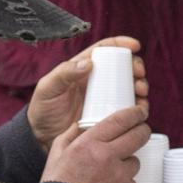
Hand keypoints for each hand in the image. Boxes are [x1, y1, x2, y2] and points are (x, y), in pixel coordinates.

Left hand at [28, 36, 147, 149]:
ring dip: (140, 86)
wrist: (42, 138)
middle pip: (122, 67)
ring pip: (128, 87)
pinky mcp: (108, 116)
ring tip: (140, 91)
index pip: (105, 50)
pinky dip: (138, 106)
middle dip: (136, 67)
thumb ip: (64, 73)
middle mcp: (96, 81)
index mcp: (82, 68)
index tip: (134, 46)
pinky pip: (127, 109)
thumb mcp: (48, 88)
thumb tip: (88, 63)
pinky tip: (140, 107)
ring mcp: (104, 99)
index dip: (121, 44)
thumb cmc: (42, 110)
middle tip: (139, 74)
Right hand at [41, 107, 150, 182]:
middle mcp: (107, 156)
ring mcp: (120, 175)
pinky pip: (132, 182)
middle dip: (142, 131)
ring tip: (110, 172)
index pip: (120, 120)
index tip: (139, 112)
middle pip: (138, 136)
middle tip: (140, 132)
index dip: (134, 113)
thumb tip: (81, 125)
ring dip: (127, 163)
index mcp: (89, 143)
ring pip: (135, 161)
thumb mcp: (57, 155)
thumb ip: (70, 135)